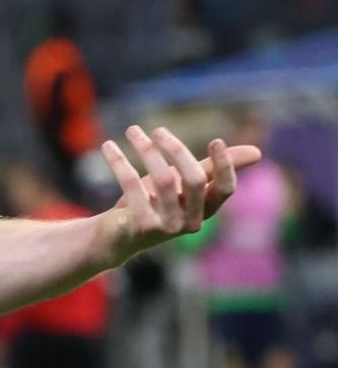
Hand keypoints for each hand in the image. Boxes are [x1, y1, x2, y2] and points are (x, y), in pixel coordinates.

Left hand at [101, 124, 261, 257]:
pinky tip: (109, 145)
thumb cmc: (154, 204)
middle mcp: (190, 223)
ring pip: (163, 180)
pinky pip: (132, 186)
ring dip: (146, 150)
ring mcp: (166, 227)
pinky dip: (120, 162)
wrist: (116, 236)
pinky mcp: (141, 227)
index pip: (225, 189)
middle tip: (158, 130)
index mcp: (206, 210)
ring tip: (133, 131)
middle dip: (176, 150)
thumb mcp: (184, 184)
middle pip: (194, 180)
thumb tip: (258, 153)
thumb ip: (212, 168)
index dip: (225, 166)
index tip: (216, 140)